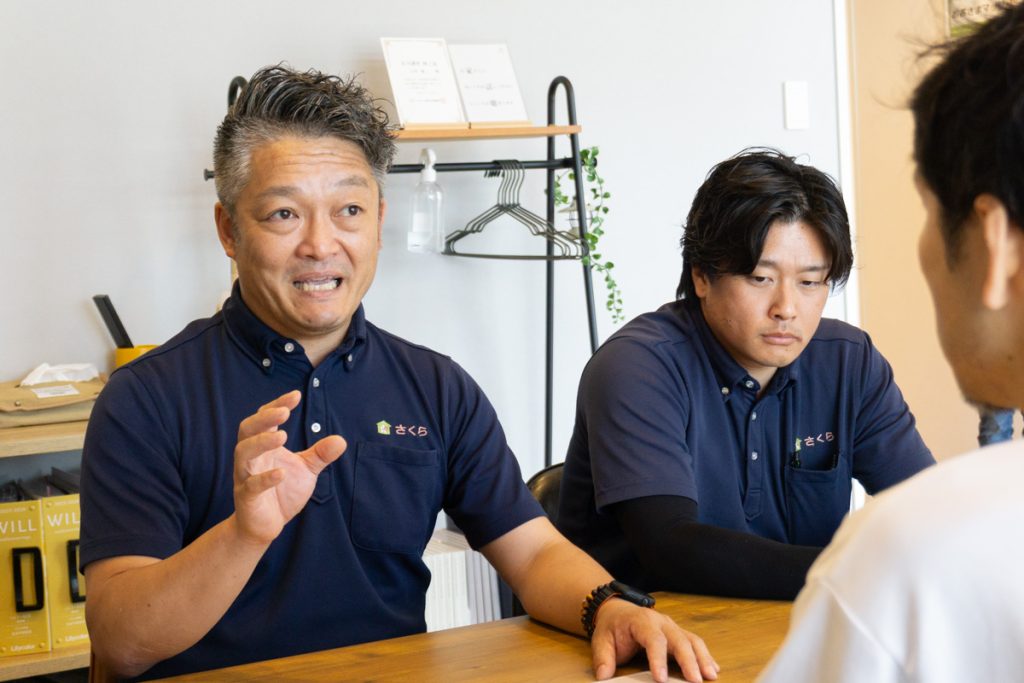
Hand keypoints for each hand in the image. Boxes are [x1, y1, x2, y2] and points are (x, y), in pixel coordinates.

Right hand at [232, 390, 345, 545]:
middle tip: (284, 412)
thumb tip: (341, 440)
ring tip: (283, 436)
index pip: (265, 419)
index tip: (295, 395)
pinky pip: (251, 485)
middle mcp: (251, 457)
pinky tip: (281, 473)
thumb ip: (320, 454)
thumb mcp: (306, 470)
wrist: (266, 525)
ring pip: (243, 453)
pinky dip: (265, 479)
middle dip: (264, 419)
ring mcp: (245, 476)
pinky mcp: (246, 497)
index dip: (277, 405)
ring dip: (261, 443)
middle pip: (247, 430)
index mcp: (264, 446)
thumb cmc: (282, 491)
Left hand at [591, 598, 718, 682]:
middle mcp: (661, 621)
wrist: (618, 611)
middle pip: (679, 639)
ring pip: (692, 640)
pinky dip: (705, 656)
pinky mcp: (678, 633)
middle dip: (689, 660)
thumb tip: (603, 676)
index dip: (658, 659)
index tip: (661, 679)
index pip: (653, 640)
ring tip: (711, 676)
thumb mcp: (601, 640)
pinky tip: (713, 669)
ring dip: (703, 658)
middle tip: (695, 681)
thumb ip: (603, 658)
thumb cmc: (612, 627)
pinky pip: (695, 643)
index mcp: (641, 621)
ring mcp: (672, 626)